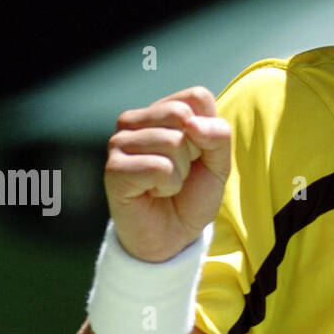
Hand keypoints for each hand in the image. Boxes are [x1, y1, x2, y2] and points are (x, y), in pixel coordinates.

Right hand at [105, 86, 231, 261]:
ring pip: (173, 142)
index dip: (208, 132)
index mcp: (159, 112)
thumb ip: (218, 135)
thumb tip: (192, 124)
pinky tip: (154, 193)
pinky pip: (160, 167)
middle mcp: (134, 121)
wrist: (172, 236)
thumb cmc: (191, 196)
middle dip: (194, 153)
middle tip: (179, 173)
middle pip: (183, 116)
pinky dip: (168, 186)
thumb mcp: (219, 163)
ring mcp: (119, 142)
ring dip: (180, 174)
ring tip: (165, 185)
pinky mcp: (114, 168)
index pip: (196, 97)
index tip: (197, 156)